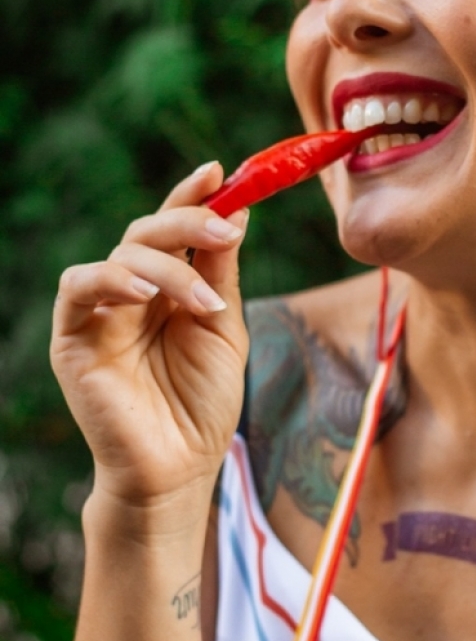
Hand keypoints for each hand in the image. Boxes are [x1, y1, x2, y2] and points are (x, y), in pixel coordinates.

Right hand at [50, 162, 248, 518]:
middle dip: (189, 222)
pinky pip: (78, 287)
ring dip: (169, 266)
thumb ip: (222, 274)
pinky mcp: (73, 336)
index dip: (194, 195)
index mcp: (171, 286)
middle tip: (225, 232)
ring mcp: (102, 311)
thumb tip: (236, 211)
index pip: (176, 227)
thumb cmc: (203, 404)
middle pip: (149, 230)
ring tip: (204, 304)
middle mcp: (134, 290)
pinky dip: (112, 279)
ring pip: (122, 253)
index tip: (221, 171)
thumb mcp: (225, 330)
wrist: (179, 469)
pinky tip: (145, 294)